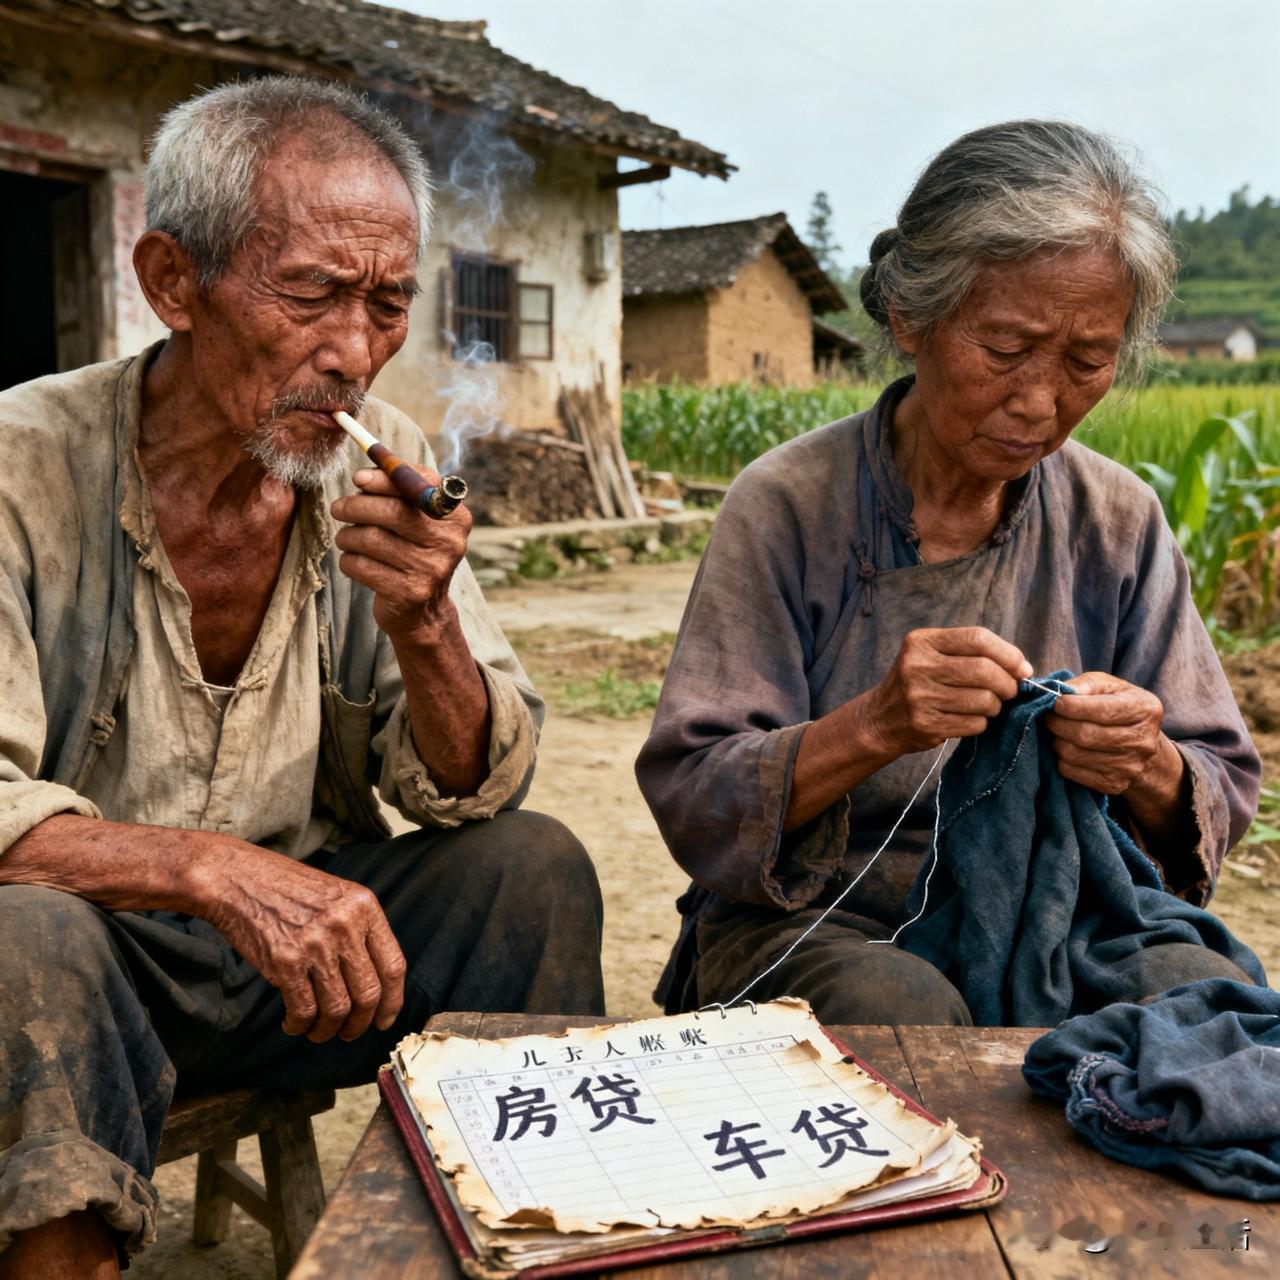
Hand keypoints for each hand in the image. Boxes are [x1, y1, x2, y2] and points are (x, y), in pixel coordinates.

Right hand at [203, 847, 405, 1042]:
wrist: (237, 879)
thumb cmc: (286, 889)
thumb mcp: (337, 896)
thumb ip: (358, 929)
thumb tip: (374, 980)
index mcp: (364, 906)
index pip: (393, 965)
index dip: (393, 1001)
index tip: (385, 1019)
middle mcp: (345, 925)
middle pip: (369, 993)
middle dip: (360, 1023)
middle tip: (350, 1033)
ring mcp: (316, 943)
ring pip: (337, 1008)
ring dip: (328, 1029)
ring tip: (318, 1031)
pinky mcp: (285, 961)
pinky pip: (304, 1010)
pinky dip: (301, 1025)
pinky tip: (294, 1023)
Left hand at [331, 466, 470, 636]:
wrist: (423, 611)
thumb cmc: (413, 551)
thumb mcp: (419, 521)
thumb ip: (400, 491)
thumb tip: (363, 475)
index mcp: (456, 517)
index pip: (419, 487)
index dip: (384, 479)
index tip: (358, 478)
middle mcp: (449, 543)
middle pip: (392, 512)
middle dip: (356, 506)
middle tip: (338, 508)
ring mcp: (431, 570)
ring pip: (371, 539)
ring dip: (348, 536)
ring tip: (347, 539)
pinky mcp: (408, 592)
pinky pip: (362, 566)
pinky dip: (349, 561)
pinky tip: (355, 561)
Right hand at [866, 626, 1032, 756]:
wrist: (879, 719)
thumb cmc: (919, 683)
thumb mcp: (933, 655)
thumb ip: (972, 654)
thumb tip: (1023, 669)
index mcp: (921, 641)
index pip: (977, 638)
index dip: (1008, 654)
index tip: (1022, 668)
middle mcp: (917, 665)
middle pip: (984, 670)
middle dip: (1007, 684)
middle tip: (1009, 691)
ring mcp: (919, 696)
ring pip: (984, 700)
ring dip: (995, 706)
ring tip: (986, 706)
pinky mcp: (925, 724)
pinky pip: (974, 724)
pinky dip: (981, 723)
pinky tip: (969, 719)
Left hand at [1043, 671, 1178, 795]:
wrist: (1140, 744)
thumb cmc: (1118, 707)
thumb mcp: (1109, 686)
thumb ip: (1086, 684)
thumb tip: (1059, 692)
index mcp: (1144, 710)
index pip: (1100, 710)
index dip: (1070, 706)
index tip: (1054, 702)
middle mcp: (1142, 740)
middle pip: (1085, 734)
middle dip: (1058, 723)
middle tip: (1048, 716)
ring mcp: (1129, 766)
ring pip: (1074, 754)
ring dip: (1057, 740)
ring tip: (1058, 731)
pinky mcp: (1114, 784)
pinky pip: (1071, 771)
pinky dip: (1061, 758)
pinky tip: (1067, 747)